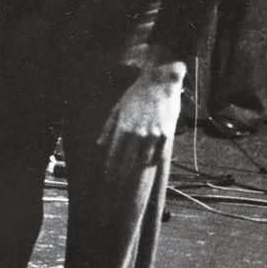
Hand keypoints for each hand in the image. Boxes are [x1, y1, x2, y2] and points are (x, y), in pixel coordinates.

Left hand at [97, 61, 184, 180]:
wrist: (160, 83)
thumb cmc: (136, 95)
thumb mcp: (118, 109)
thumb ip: (108, 128)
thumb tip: (99, 145)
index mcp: (124, 127)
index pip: (114, 154)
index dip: (110, 168)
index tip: (107, 178)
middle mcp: (138, 134)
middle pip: (128, 162)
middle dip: (121, 175)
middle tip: (116, 184)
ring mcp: (154, 136)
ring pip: (144, 161)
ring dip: (137, 168)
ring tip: (131, 176)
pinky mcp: (167, 135)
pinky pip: (159, 156)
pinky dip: (153, 161)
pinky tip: (147, 165)